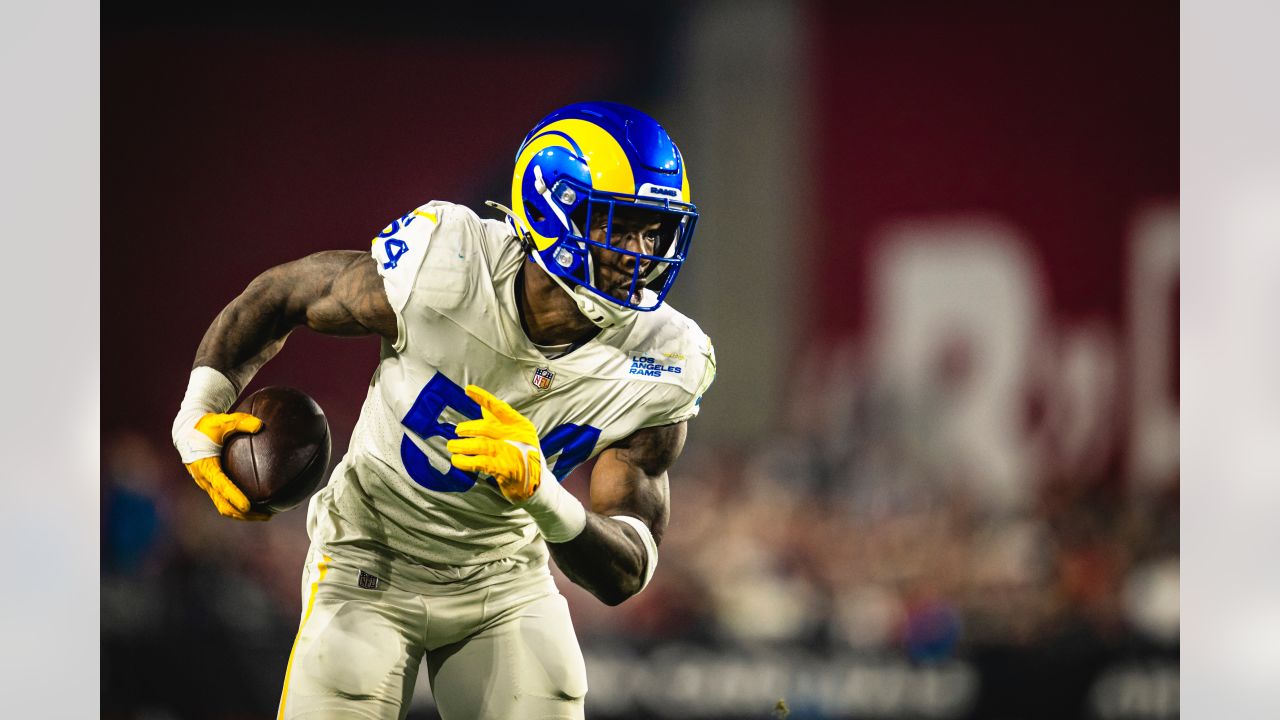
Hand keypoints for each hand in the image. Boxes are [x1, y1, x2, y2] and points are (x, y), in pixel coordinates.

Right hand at [173, 410, 269, 520]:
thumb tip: (260, 425)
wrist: (186, 433)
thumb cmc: (205, 427)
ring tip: (266, 515)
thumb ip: (240, 422)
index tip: (248, 506)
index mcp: (206, 466)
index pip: (221, 486)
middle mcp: (205, 480)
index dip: (234, 497)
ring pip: (224, 507)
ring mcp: (207, 485)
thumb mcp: (221, 421)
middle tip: (266, 515)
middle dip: (244, 514)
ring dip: (243, 515)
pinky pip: (224, 502)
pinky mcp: (211, 485)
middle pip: (224, 505)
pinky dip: (238, 507)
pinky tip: (257, 507)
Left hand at [447, 385, 544, 502]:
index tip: (468, 390)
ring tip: (452, 447)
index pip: (500, 408)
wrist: (537, 485)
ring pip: (480, 445)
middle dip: (468, 428)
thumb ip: (501, 422)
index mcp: (521, 425)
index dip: (483, 397)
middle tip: (457, 431)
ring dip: (462, 445)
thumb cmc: (524, 456)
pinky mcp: (504, 469)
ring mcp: (511, 453)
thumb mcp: (518, 436)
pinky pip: (479, 462)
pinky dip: (465, 461)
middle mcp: (517, 437)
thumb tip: (483, 407)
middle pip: (486, 427)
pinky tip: (457, 461)